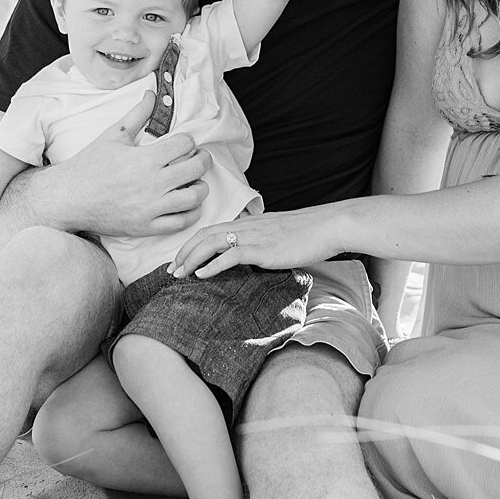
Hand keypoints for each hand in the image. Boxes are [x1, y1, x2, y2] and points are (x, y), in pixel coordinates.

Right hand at [49, 91, 211, 237]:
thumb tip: (152, 93)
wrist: (69, 198)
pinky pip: (181, 223)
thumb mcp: (113, 135)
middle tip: (197, 158)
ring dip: (200, 187)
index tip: (184, 143)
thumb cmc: (90, 165)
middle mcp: (152, 184)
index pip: (185, 143)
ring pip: (194, 198)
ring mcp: (150, 208)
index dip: (188, 140)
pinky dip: (191, 213)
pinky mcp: (146, 227)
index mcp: (145, 158)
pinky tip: (186, 204)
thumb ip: (137, 114)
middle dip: (202, 160)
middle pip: (196, 169)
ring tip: (194, 182)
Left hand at [170, 204, 345, 279]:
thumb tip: (256, 255)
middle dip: (185, 252)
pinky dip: (212, 265)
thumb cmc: (309, 233)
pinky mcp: (263, 249)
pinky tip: (202, 275)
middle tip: (171, 271)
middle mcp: (248, 226)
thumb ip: (264, 241)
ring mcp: (254, 236)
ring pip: (212, 242)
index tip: (182, 259)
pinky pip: (231, 255)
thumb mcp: (280, 234)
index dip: (194, 243)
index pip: (213, 229)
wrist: (328, 226)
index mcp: (250, 223)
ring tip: (179, 274)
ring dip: (191, 258)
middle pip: (206, 234)